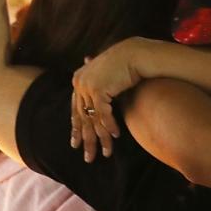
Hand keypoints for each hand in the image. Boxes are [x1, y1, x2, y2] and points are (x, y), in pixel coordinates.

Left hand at [70, 40, 146, 160]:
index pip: (76, 109)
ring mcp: (87, 86)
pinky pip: (103, 114)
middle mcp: (79, 83)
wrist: (135, 53)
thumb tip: (95, 89)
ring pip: (93, 119)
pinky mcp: (98, 89)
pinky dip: (110, 126)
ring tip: (106, 153)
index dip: (77, 128)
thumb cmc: (125, 63)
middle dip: (86, 139)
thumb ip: (99, 85)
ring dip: (101, 138)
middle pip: (82, 117)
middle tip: (88, 157)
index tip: (77, 143)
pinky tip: (116, 135)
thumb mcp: (107, 76)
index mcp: (79, 80)